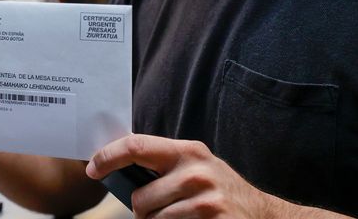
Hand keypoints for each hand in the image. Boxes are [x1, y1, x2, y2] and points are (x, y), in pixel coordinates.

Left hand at [86, 134, 280, 217]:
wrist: (265, 214)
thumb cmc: (221, 189)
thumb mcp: (195, 166)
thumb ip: (162, 164)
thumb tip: (114, 166)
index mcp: (187, 151)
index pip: (136, 146)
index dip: (108, 157)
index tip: (92, 169)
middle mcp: (196, 172)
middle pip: (140, 199)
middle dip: (142, 211)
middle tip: (160, 210)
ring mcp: (205, 200)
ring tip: (180, 218)